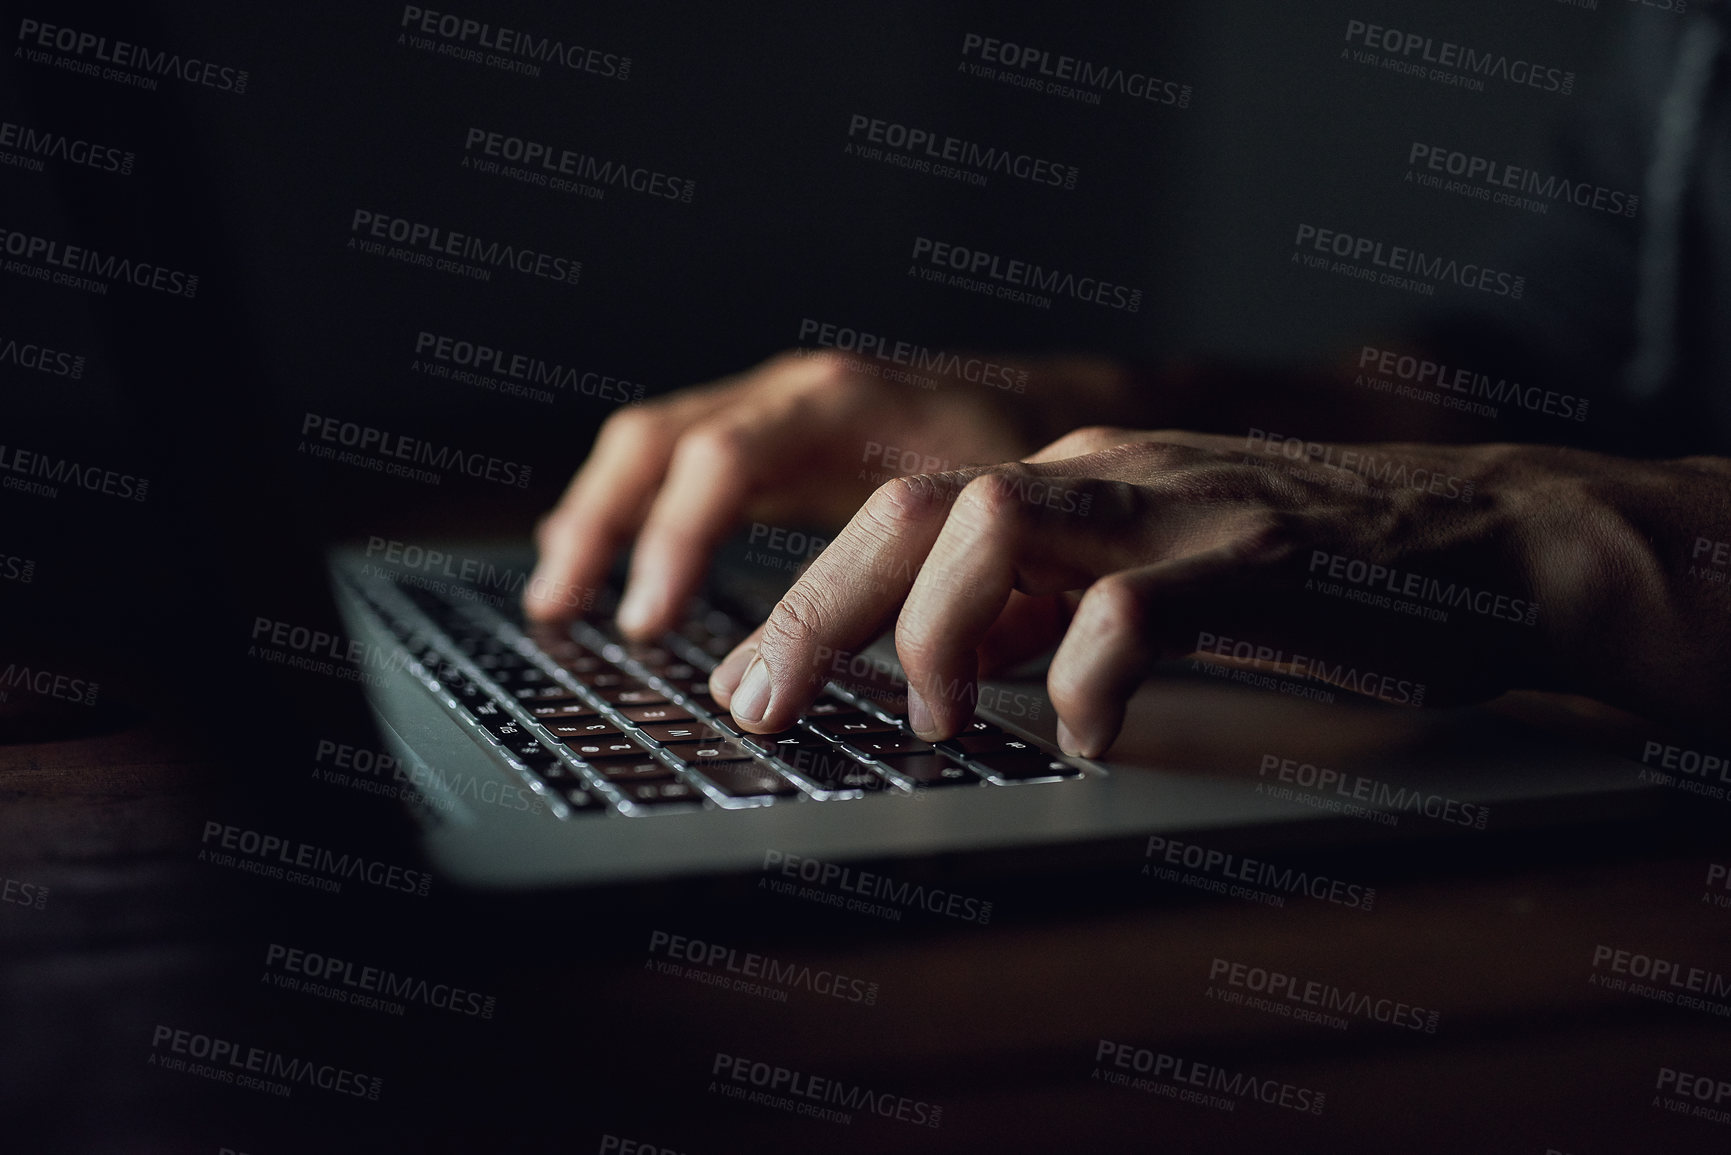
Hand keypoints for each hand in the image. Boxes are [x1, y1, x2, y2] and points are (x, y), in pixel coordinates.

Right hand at [523, 350, 1038, 635]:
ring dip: (597, 514)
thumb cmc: (1023, 463)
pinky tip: (598, 551)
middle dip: (602, 524)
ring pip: (652, 441)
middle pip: (658, 440)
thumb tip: (878, 679)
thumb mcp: (985, 519)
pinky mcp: (769, 432)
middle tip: (564, 609)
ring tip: (558, 591)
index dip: (675, 541)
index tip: (649, 621)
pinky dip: (630, 504)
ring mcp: (773, 405)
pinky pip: (675, 453)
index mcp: (841, 404)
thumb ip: (924, 586)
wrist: (1049, 407)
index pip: (722, 460)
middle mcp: (792, 392)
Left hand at [709, 427, 1599, 755]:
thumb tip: (945, 657)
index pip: (897, 516)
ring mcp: (1177, 505)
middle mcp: (1103, 476)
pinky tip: (1084, 732)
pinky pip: (1138, 604)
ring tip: (932, 722)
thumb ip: (1048, 602)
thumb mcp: (1148, 578)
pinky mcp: (1259, 554)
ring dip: (936, 630)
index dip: (805, 598)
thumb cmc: (1310, 576)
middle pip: (914, 511)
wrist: (1485, 542)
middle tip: (756, 706)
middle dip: (815, 611)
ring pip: (998, 524)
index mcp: (1068, 480)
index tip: (743, 681)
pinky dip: (1089, 674)